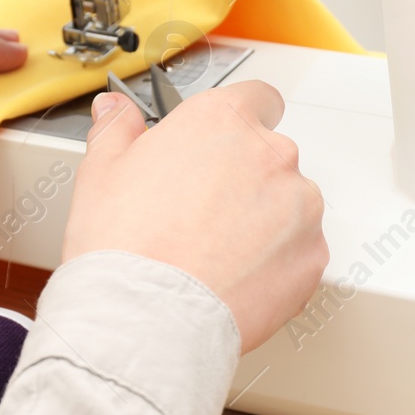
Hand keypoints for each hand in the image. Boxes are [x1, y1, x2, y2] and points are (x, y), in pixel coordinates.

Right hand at [61, 82, 327, 351]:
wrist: (148, 316)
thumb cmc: (126, 246)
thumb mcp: (102, 171)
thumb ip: (118, 130)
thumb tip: (115, 112)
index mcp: (223, 121)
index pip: (257, 98)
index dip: (240, 122)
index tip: (225, 144)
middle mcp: (271, 155)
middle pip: (271, 157)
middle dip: (245, 180)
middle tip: (203, 213)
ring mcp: (299, 206)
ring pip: (290, 205)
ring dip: (265, 222)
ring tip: (217, 252)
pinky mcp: (312, 255)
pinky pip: (300, 250)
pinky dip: (278, 262)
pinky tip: (237, 278)